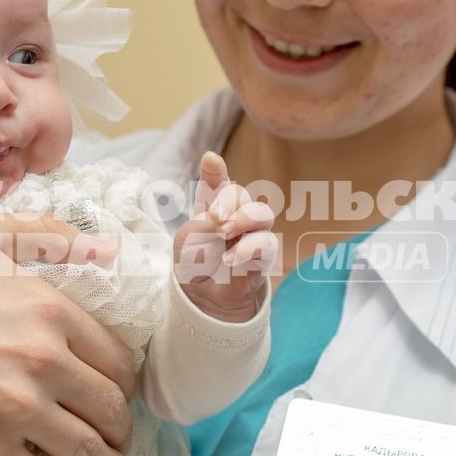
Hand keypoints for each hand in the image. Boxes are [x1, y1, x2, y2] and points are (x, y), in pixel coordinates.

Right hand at [0, 214, 138, 455]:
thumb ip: (42, 234)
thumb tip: (105, 247)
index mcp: (47, 307)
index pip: (115, 356)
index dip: (124, 379)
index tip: (119, 390)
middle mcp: (42, 359)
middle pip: (110, 406)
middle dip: (121, 426)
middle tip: (119, 436)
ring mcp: (15, 409)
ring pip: (88, 450)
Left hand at [173, 151, 277, 322]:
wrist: (204, 296)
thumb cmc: (195, 262)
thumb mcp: (188, 240)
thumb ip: (204, 225)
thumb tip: (221, 219)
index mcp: (213, 206)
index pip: (217, 183)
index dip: (216, 170)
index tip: (211, 159)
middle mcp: (236, 215)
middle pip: (241, 194)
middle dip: (228, 201)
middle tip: (216, 217)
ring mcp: (253, 233)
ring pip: (262, 213)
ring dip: (243, 219)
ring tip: (224, 232)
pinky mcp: (264, 254)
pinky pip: (266, 243)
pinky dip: (248, 247)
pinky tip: (230, 258)